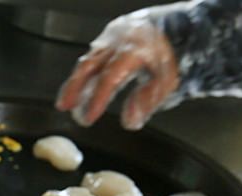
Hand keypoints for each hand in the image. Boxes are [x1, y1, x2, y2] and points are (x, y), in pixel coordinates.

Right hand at [55, 15, 178, 129]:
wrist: (177, 28)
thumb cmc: (172, 56)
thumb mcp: (168, 82)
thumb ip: (147, 101)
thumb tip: (129, 121)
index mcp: (135, 50)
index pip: (110, 77)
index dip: (98, 99)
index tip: (88, 117)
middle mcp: (120, 40)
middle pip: (90, 65)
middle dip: (74, 87)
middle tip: (63, 106)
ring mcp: (112, 36)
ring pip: (88, 59)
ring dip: (76, 82)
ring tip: (67, 102)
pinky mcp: (109, 36)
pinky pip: (93, 55)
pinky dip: (85, 72)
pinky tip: (80, 87)